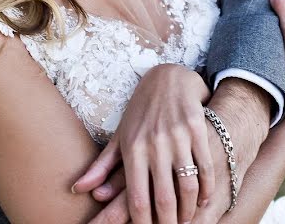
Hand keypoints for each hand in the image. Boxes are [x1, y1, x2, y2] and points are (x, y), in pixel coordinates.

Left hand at [76, 64, 214, 223]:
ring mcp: (177, 136)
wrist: (168, 76)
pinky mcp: (197, 128)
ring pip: (187, 185)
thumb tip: (78, 190)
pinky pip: (205, 166)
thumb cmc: (140, 111)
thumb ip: (101, 166)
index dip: (143, 223)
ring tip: (186, 221)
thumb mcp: (119, 135)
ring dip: (189, 210)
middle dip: (168, 223)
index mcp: (132, 148)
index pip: (137, 198)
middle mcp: (154, 143)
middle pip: (164, 197)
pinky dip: (206, 188)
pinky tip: (203, 200)